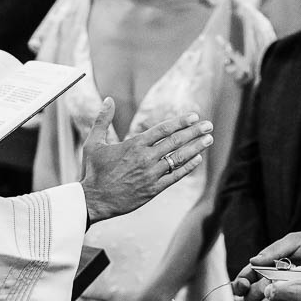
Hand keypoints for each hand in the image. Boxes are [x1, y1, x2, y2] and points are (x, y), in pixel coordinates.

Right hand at [79, 104, 213, 224]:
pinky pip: (174, 177)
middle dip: (194, 132)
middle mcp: (145, 158)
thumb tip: (108, 99)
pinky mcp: (153, 190)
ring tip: (208, 140)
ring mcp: (151, 175)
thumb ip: (102, 120)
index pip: (163, 129)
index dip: (180, 122)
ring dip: (195, 148)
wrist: (93, 200)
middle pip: (175, 142)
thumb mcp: (93, 142)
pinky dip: (187, 168)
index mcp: (133, 145)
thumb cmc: (92, 171)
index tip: (194, 116)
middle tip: (208, 125)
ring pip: (178, 159)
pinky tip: (197, 160)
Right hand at [231, 230, 300, 300]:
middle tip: (259, 293)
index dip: (242, 282)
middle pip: (254, 294)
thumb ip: (274, 250)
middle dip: (252, 296)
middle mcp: (276, 281)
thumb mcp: (295, 241)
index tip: (242, 285)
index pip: (249, 276)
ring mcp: (288, 293)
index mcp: (271, 265)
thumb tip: (253, 261)